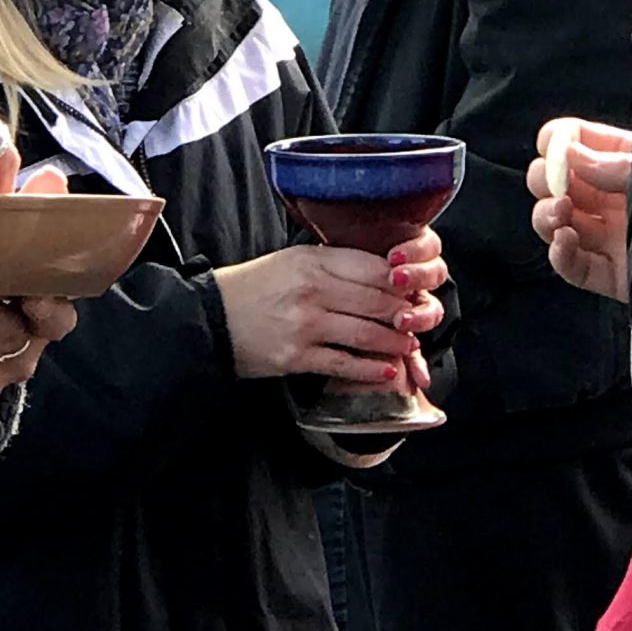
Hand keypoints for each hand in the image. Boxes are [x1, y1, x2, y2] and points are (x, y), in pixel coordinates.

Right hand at [216, 234, 446, 385]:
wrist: (211, 318)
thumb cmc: (253, 288)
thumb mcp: (291, 261)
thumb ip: (331, 265)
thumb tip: (378, 275)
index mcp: (311, 260)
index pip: (371, 268)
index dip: (400, 281)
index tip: (414, 289)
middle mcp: (311, 289)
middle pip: (375, 301)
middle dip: (404, 314)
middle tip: (420, 320)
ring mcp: (305, 325)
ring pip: (364, 333)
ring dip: (394, 342)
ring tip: (409, 346)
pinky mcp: (296, 356)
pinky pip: (343, 363)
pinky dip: (369, 368)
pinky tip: (385, 370)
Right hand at [527, 117, 631, 301]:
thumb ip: (612, 164)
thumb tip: (567, 154)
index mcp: (622, 162)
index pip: (575, 142)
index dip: (558, 141)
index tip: (553, 147)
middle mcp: (611, 197)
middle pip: (556, 183)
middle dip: (545, 180)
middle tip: (554, 184)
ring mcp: (609, 236)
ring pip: (556, 223)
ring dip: (546, 215)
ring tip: (561, 213)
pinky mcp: (611, 273)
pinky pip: (572, 265)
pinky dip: (559, 254)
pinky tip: (564, 241)